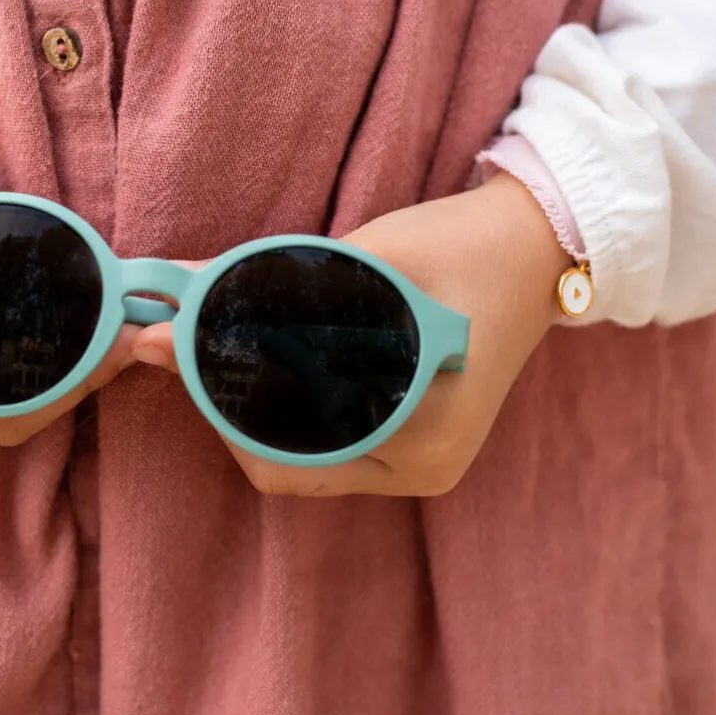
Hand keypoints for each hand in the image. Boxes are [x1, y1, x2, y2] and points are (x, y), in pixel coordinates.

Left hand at [129, 173, 572, 495]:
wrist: (539, 244)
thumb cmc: (462, 248)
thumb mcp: (364, 261)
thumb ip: (267, 283)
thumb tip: (176, 287)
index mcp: (415, 447)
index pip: (280, 461)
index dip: (220, 412)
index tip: (185, 355)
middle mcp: (416, 470)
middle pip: (287, 460)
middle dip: (230, 406)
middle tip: (188, 349)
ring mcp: (419, 459)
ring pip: (304, 448)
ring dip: (257, 402)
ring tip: (220, 346)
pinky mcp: (414, 435)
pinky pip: (331, 432)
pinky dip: (291, 398)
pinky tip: (265, 353)